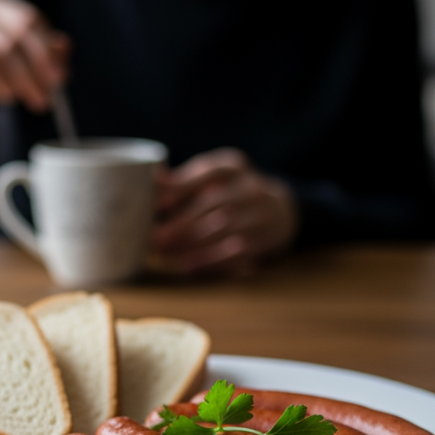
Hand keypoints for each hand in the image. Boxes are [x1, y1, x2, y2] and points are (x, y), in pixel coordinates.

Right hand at [0, 0, 70, 124]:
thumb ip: (44, 53)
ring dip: (5, 84)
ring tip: (15, 99)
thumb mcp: (19, 60)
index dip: (45, 53)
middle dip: (29, 74)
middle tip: (41, 98)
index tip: (56, 79)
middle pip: (6, 41)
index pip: (25, 21)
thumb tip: (63, 49)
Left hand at [151, 149, 297, 276]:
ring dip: (191, 244)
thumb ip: (183, 181)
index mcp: (233, 167)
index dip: (181, 188)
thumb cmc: (232, 194)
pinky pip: (235, 252)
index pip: (207, 172)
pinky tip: (188, 267)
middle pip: (214, 204)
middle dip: (181, 223)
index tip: (157, 205)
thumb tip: (153, 178)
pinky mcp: (264, 240)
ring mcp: (260, 214)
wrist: (281, 212)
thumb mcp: (213, 179)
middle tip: (155, 239)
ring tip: (165, 252)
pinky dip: (209, 261)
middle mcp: (251, 187)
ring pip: (224, 229)